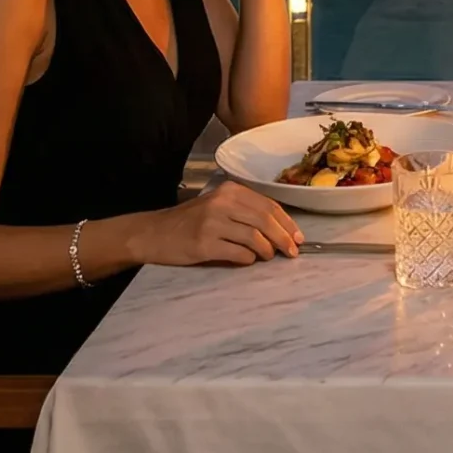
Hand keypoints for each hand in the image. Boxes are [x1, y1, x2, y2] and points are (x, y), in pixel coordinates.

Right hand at [135, 181, 302, 265]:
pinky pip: (238, 254)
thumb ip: (244, 212)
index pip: (269, 205)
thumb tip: (280, 230)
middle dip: (284, 238)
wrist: (153, 233)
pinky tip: (247, 261)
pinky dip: (248, 260)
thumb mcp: (217, 206)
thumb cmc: (189, 221)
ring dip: (267, 251)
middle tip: (292, 252)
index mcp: (230, 191)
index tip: (298, 237)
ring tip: (268, 257)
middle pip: (265, 220)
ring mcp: (213, 223)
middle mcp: (222, 203)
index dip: (287, 223)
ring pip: (255, 238)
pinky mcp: (204, 244)